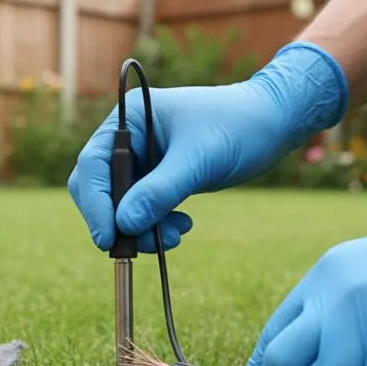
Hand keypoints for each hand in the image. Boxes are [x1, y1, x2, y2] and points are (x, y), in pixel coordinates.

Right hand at [69, 42, 348, 252]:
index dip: (96, 203)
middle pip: (100, 187)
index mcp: (130, 118)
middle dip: (119, 219)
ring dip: (141, 228)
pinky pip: (142, 209)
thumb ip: (160, 191)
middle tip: (138, 247)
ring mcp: (143, 158)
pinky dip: (156, 224)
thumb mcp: (199, 160)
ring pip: (121, 204)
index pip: (94, 164)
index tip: (108, 237)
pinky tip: (182, 226)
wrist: (273, 124)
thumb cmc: (238, 126)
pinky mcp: (158, 177)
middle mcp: (130, 137)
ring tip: (176, 236)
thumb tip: (125, 224)